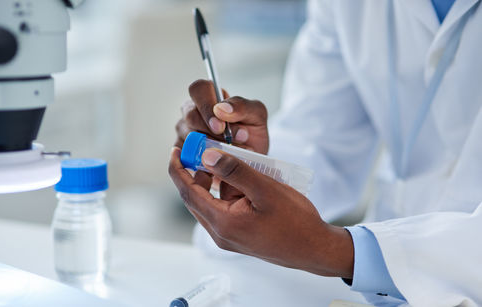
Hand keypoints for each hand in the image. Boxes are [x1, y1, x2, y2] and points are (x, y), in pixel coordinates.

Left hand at [168, 147, 354, 277]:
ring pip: (210, 203)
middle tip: (200, 150)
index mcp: (222, 223)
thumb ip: (235, 171)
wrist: (314, 249)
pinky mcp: (238, 236)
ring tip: (225, 162)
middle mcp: (220, 233)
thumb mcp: (265, 189)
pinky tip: (240, 180)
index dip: (178, 170)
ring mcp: (228, 237)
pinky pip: (223, 210)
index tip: (175, 151)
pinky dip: (225, 193)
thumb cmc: (295, 221)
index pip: (188, 192)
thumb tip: (207, 156)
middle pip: (196, 198)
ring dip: (213, 182)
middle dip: (195, 173)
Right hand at [175, 79, 268, 154]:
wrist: (252, 159)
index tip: (221, 125)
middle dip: (212, 131)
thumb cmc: (251, 132)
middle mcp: (192, 112)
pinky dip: (206, 162)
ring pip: (189, 138)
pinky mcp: (183, 154)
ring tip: (233, 154)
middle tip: (230, 142)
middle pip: (191, 116)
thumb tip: (221, 108)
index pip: (198, 89)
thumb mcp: (256, 116)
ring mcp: (185, 133)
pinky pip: (187, 157)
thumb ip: (242, 106)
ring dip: (213, 148)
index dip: (208, 106)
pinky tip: (221, 163)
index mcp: (208, 97)